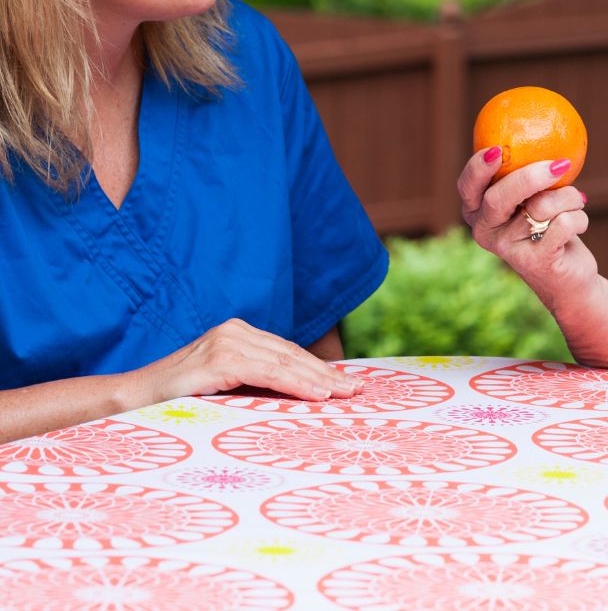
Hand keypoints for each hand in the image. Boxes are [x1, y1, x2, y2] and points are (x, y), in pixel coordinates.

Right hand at [125, 318, 358, 406]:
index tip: (347, 383)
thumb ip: (252, 384)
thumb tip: (296, 399)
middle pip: (292, 355)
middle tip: (357, 391)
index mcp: (237, 334)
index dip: (319, 368)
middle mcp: (234, 331)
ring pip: (284, 362)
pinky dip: (295, 383)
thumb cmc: (174, 402)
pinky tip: (317, 394)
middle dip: (327, 374)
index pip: (288, 352)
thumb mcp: (221, 388)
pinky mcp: (217, 360)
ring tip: (345, 394)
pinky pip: (266, 372)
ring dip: (319, 380)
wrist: (125, 402)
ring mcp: (225, 342)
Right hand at [458, 149, 590, 304]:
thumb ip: (527, 172)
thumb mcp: (533, 196)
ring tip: (576, 201)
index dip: (478, 168)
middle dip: (531, 177)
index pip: (468, 186)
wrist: (567, 275)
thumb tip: (544, 127)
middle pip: (500, 196)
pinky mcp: (534, 263)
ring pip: (541, 206)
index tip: (496, 150)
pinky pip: (563, 224)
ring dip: (570, 197)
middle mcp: (484, 231)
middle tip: (560, 164)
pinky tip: (579, 224)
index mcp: (477, 210)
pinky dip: (580, 218)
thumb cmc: (548, 223)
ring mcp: (507, 249)